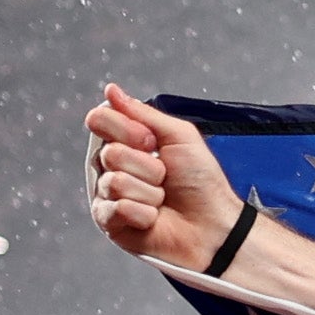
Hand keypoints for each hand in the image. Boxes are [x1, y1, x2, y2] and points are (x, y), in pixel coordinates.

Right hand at [86, 83, 243, 270]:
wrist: (214, 224)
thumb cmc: (201, 182)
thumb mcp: (178, 136)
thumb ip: (142, 113)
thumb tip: (111, 91)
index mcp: (123, 142)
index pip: (100, 120)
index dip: (129, 130)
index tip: (153, 142)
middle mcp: (110, 167)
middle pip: (109, 152)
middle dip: (148, 165)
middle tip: (165, 177)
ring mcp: (107, 195)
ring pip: (116, 182)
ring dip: (150, 192)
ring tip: (162, 199)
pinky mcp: (109, 222)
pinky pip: (117, 208)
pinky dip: (144, 213)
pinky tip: (154, 218)